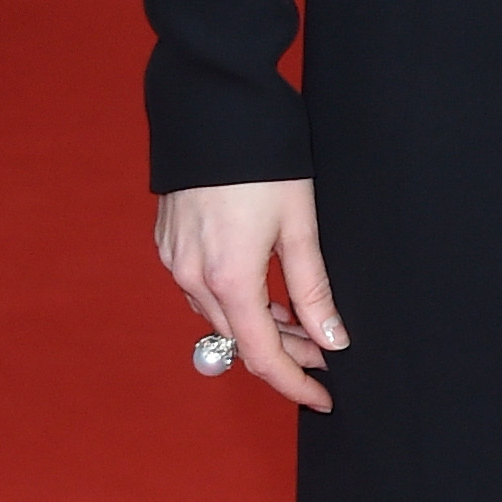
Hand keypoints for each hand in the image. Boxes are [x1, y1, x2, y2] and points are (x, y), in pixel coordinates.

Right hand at [157, 178, 346, 412]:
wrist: (209, 102)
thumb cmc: (262, 158)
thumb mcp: (299, 225)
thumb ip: (314, 289)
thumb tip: (332, 340)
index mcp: (228, 279)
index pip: (263, 356)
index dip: (295, 384)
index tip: (324, 399)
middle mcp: (191, 277)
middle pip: (240, 339)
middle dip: (285, 353)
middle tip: (325, 353)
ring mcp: (174, 259)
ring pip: (219, 315)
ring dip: (259, 325)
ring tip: (301, 320)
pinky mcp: (168, 241)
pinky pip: (201, 289)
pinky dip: (235, 300)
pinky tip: (264, 289)